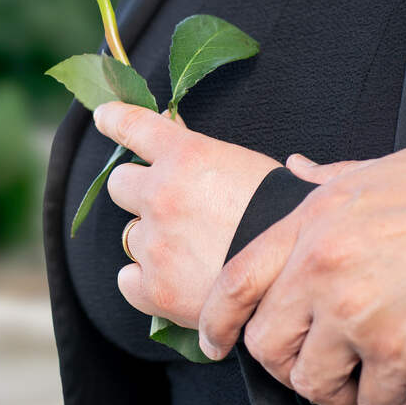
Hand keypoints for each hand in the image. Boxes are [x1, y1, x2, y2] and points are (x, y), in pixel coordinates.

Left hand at [92, 101, 278, 328]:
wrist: (301, 278)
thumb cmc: (291, 217)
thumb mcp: (254, 167)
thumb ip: (210, 157)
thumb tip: (187, 137)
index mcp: (186, 156)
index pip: (133, 125)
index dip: (115, 119)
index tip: (104, 116)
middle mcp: (160, 195)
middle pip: (119, 183)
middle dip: (139, 192)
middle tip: (169, 207)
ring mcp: (155, 243)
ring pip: (130, 235)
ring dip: (153, 240)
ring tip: (193, 253)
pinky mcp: (156, 288)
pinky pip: (128, 279)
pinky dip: (145, 282)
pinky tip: (175, 283)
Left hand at [197, 145, 405, 404]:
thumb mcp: (378, 168)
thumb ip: (326, 177)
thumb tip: (295, 169)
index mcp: (309, 222)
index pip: (235, 281)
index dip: (217, 320)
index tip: (216, 343)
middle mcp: (319, 267)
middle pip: (265, 343)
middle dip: (284, 366)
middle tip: (316, 369)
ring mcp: (354, 310)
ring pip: (312, 381)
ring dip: (338, 394)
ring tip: (366, 385)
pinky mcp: (397, 348)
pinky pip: (374, 404)